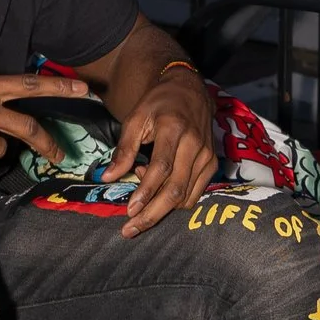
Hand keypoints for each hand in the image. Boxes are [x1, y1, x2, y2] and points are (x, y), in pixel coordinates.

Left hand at [109, 68, 215, 235]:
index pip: (161, 167)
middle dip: (153, 213)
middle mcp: (194, 144)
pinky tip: (160, 190)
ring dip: (162, 209)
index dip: (146, 192)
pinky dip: (176, 201)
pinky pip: (195, 193)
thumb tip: (107, 178)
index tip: (129, 212)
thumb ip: (124, 149)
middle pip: (176, 188)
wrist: (191, 90)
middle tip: (131, 229)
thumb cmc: (158, 104)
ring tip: (142, 199)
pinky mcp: (212, 163)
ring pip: (186, 196)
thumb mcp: (136, 118)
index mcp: (173, 129)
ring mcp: (206, 155)